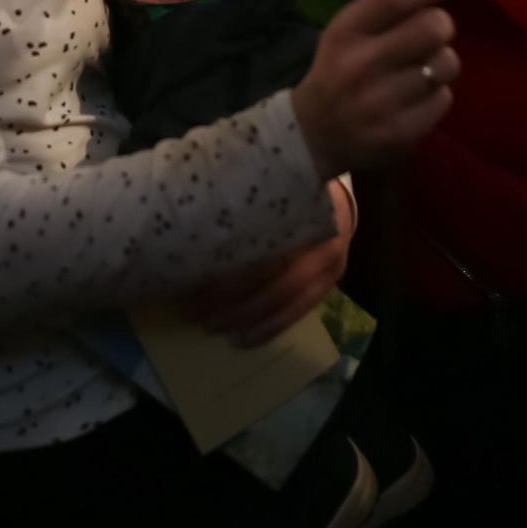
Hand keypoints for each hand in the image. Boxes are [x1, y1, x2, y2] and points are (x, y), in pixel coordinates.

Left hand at [180, 180, 353, 346]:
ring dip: (246, 318)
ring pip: (284, 300)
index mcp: (296, 208)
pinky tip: (244, 339)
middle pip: (269, 274)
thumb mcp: (268, 188)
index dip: (226, 258)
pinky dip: (270, 328)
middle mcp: (316, 238)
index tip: (190, 271)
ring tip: (212, 326)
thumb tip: (189, 218)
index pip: (259, 239)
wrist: (337, 202)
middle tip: (192, 310)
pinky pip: (298, 312)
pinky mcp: (329, 286)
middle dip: (228, 297)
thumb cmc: (289, 192)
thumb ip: (241, 203)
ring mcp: (328, 266)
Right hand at [291, 0, 467, 177]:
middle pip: (432, 27)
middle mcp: (360, 65)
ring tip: (421, 70)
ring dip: (442, 62)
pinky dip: (437, 94)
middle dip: (442, 25)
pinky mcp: (399, 132)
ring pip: (446, 63)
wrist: (316, 134)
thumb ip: (387, 8)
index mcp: (345, 32)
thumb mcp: (347, 31)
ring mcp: (380, 102)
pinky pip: (444, 98)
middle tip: (432, 34)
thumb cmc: (340, 69)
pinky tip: (416, 98)